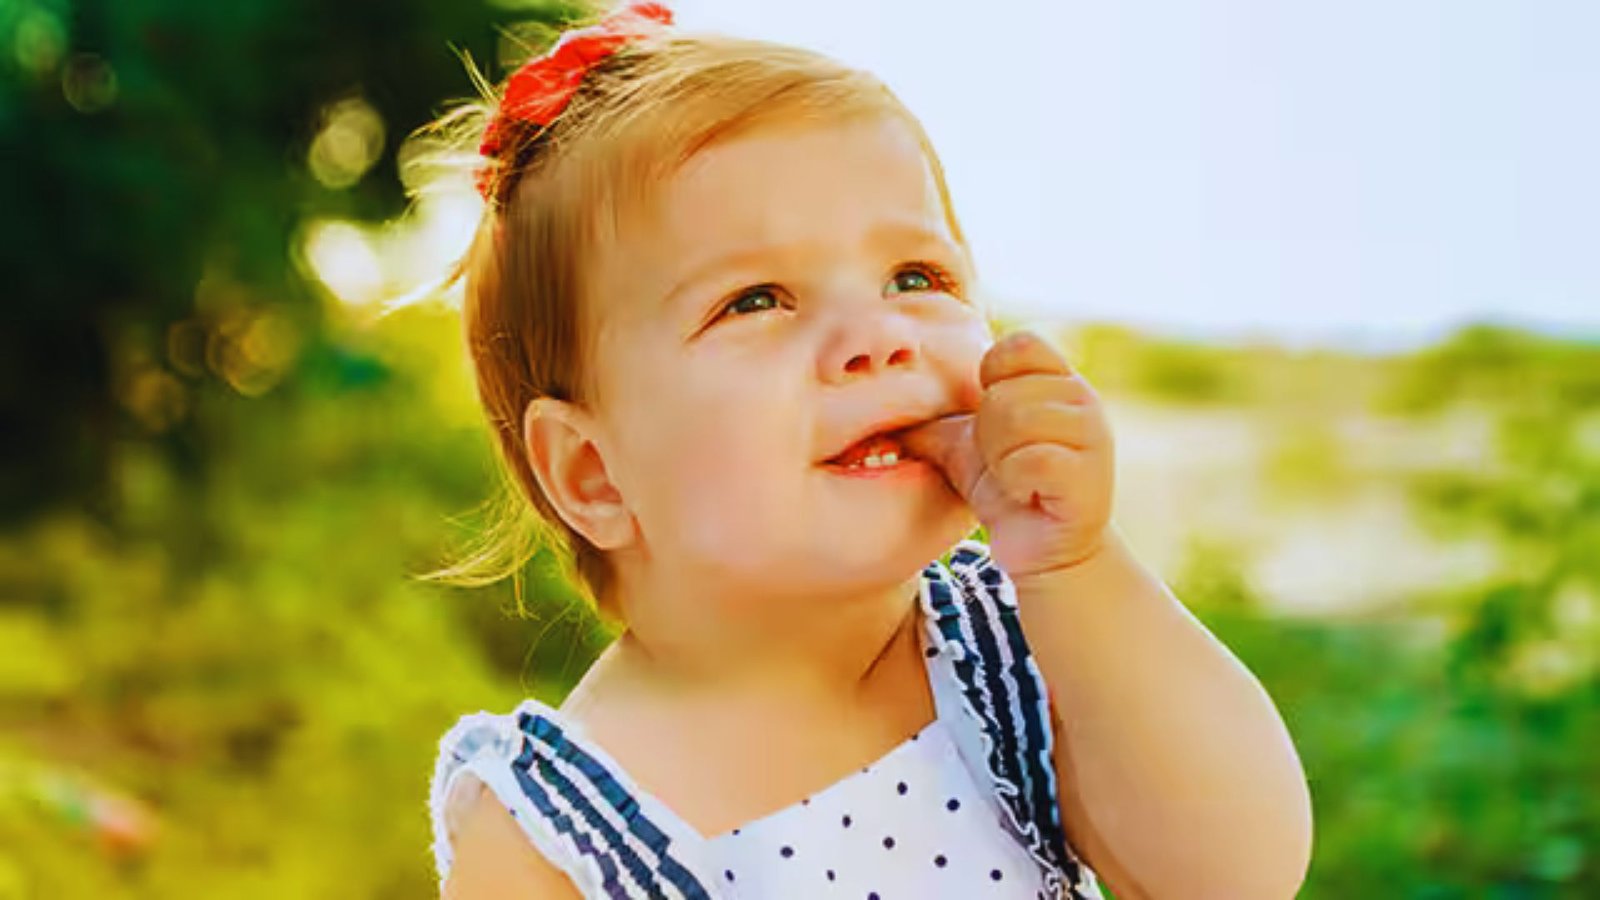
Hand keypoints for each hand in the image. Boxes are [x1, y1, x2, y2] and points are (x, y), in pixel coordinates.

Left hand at [901, 330, 1114, 577]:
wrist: (1041, 549)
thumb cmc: (1003, 487)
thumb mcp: (962, 441)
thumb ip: (934, 411)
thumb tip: (874, 393)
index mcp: (1057, 381)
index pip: (1020, 344)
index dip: (990, 379)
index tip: (989, 419)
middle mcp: (1083, 400)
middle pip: (1004, 391)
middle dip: (986, 434)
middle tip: (1001, 461)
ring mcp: (1093, 439)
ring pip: (1017, 422)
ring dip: (999, 461)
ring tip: (1013, 478)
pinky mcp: (1089, 480)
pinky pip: (1032, 462)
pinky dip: (1015, 483)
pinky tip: (1025, 495)